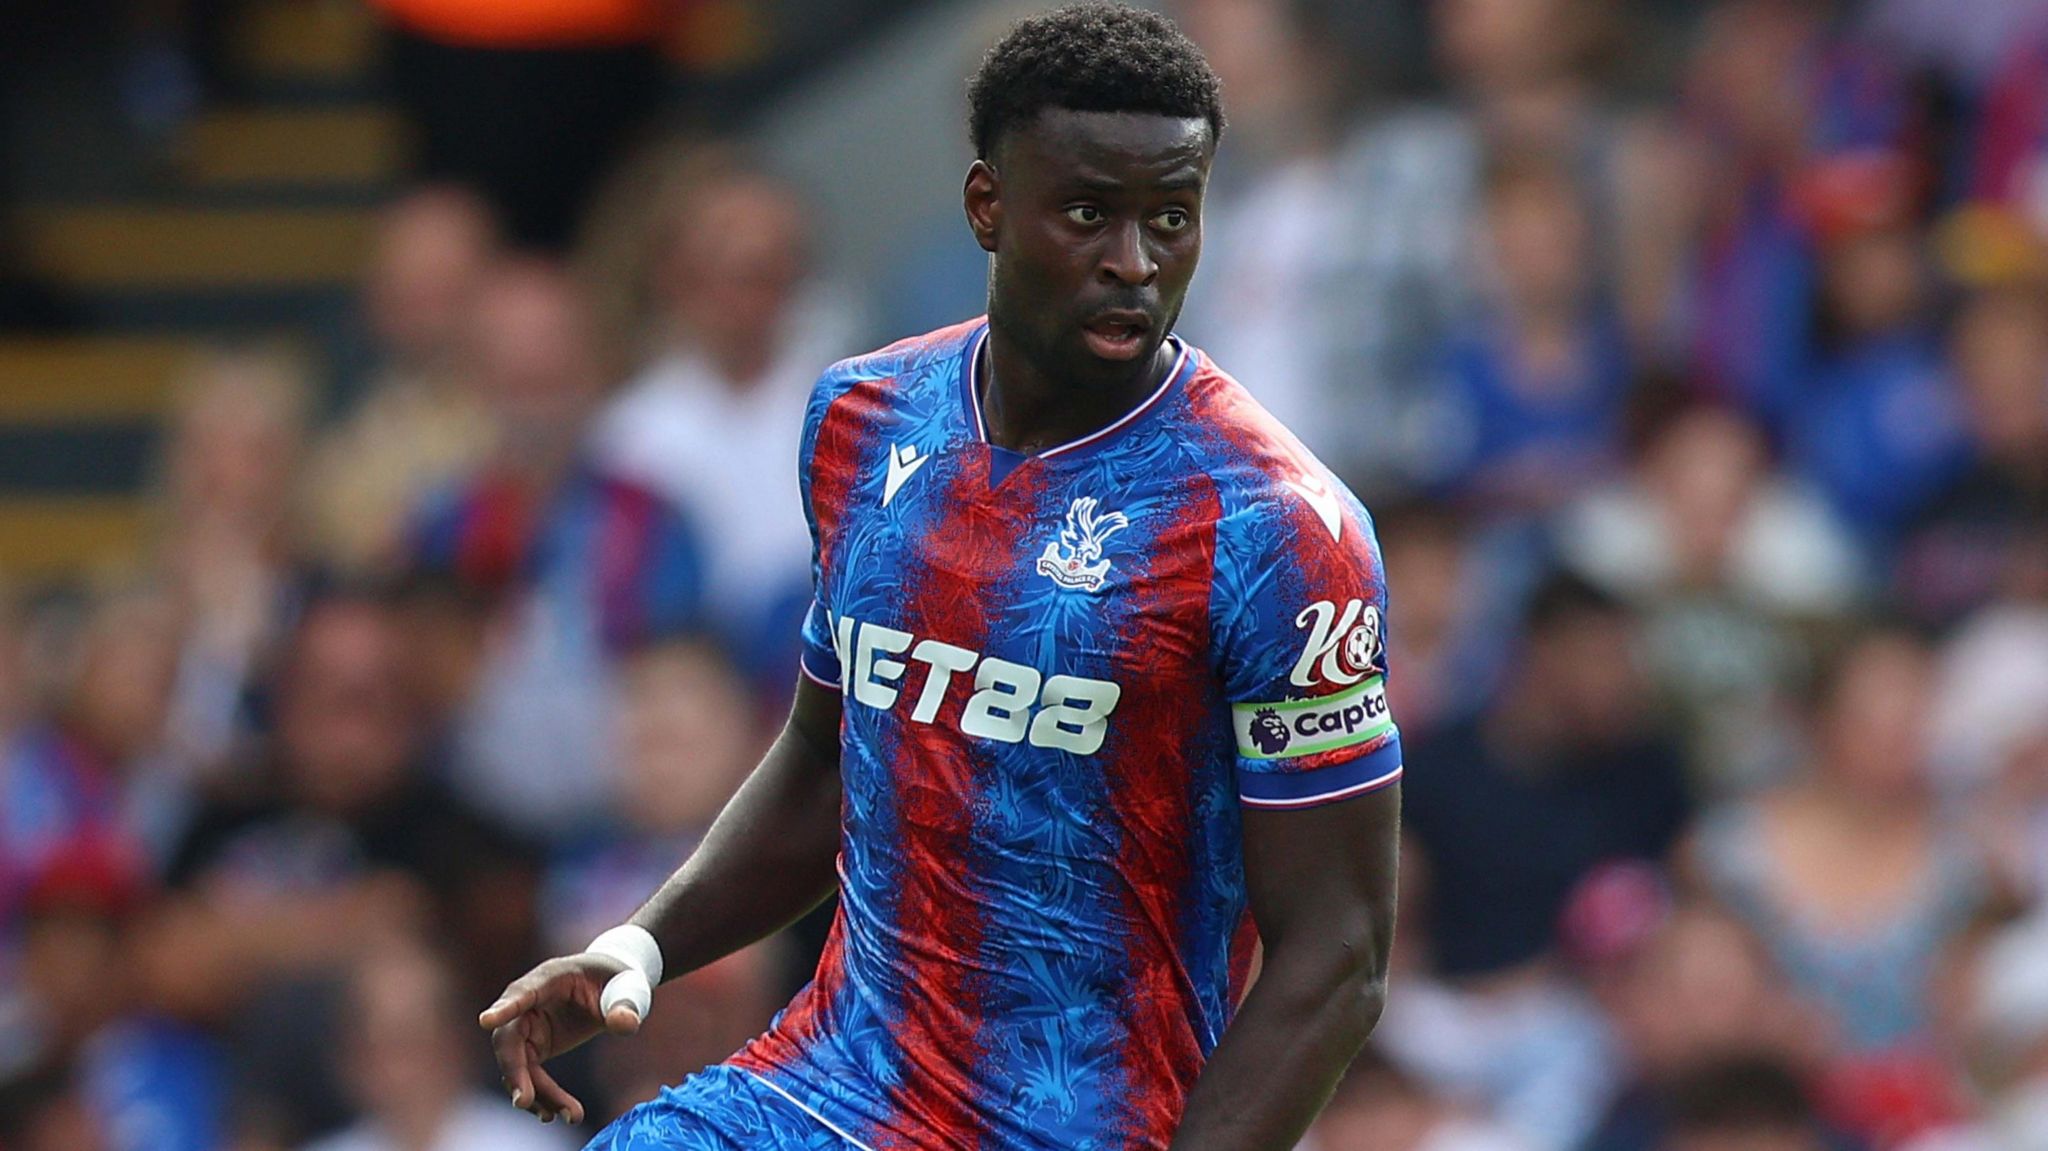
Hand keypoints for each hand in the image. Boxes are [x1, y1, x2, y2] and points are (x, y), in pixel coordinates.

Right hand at [479, 954, 647, 1123]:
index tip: (486, 1020)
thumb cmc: (616, 981)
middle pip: (510, 1037)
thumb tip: (624, 1024)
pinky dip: (540, 1095)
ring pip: (517, 1063)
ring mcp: (529, 1025)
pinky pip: (528, 1074)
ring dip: (534, 1092)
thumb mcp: (628, 987)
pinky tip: (555, 1113)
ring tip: (562, 1115)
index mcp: (551, 977)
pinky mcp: (534, 1045)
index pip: (524, 991)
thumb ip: (626, 1003)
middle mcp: (530, 1002)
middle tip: (525, 1101)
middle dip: (515, 1071)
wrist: (614, 988)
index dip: (506, 1006)